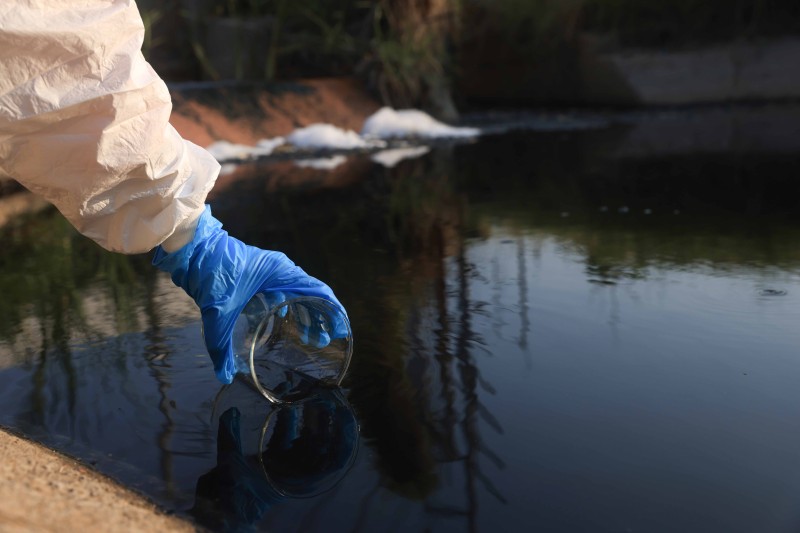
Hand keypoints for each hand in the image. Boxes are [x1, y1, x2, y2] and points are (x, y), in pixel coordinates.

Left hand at [153, 206, 345, 383]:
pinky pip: (285, 292)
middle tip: (324, 342)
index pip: (319, 291)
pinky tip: (287, 324)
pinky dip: (291, 308)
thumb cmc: (211, 273)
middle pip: (312, 294)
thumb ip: (221, 346)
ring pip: (299, 294)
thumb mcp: (217, 313)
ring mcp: (272, 271)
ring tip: (310, 338)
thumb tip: (225, 376)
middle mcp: (281, 270)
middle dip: (321, 319)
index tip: (340, 330)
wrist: (194, 249)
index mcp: (281, 273)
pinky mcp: (261, 275)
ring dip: (306, 315)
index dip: (333, 311)